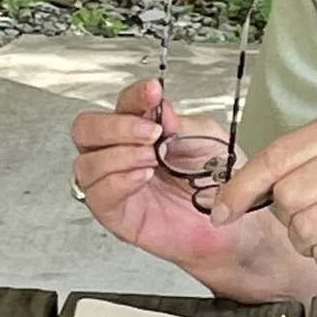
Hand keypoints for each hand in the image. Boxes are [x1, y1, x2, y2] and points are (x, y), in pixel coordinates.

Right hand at [69, 79, 256, 271]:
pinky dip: (117, 182)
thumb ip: (179, 123)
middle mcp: (119, 155)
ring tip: (152, 159)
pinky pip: (98, 196)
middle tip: (150, 133)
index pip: (121, 105)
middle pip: (86, 130)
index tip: (153, 92)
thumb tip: (158, 108)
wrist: (231, 225)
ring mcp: (114, 185)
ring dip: (119, 155)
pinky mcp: (117, 216)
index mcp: (138, 131)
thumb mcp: (205, 139)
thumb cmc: (215, 182)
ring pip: (86, 164)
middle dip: (115, 126)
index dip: (134, 96)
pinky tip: (142, 177)